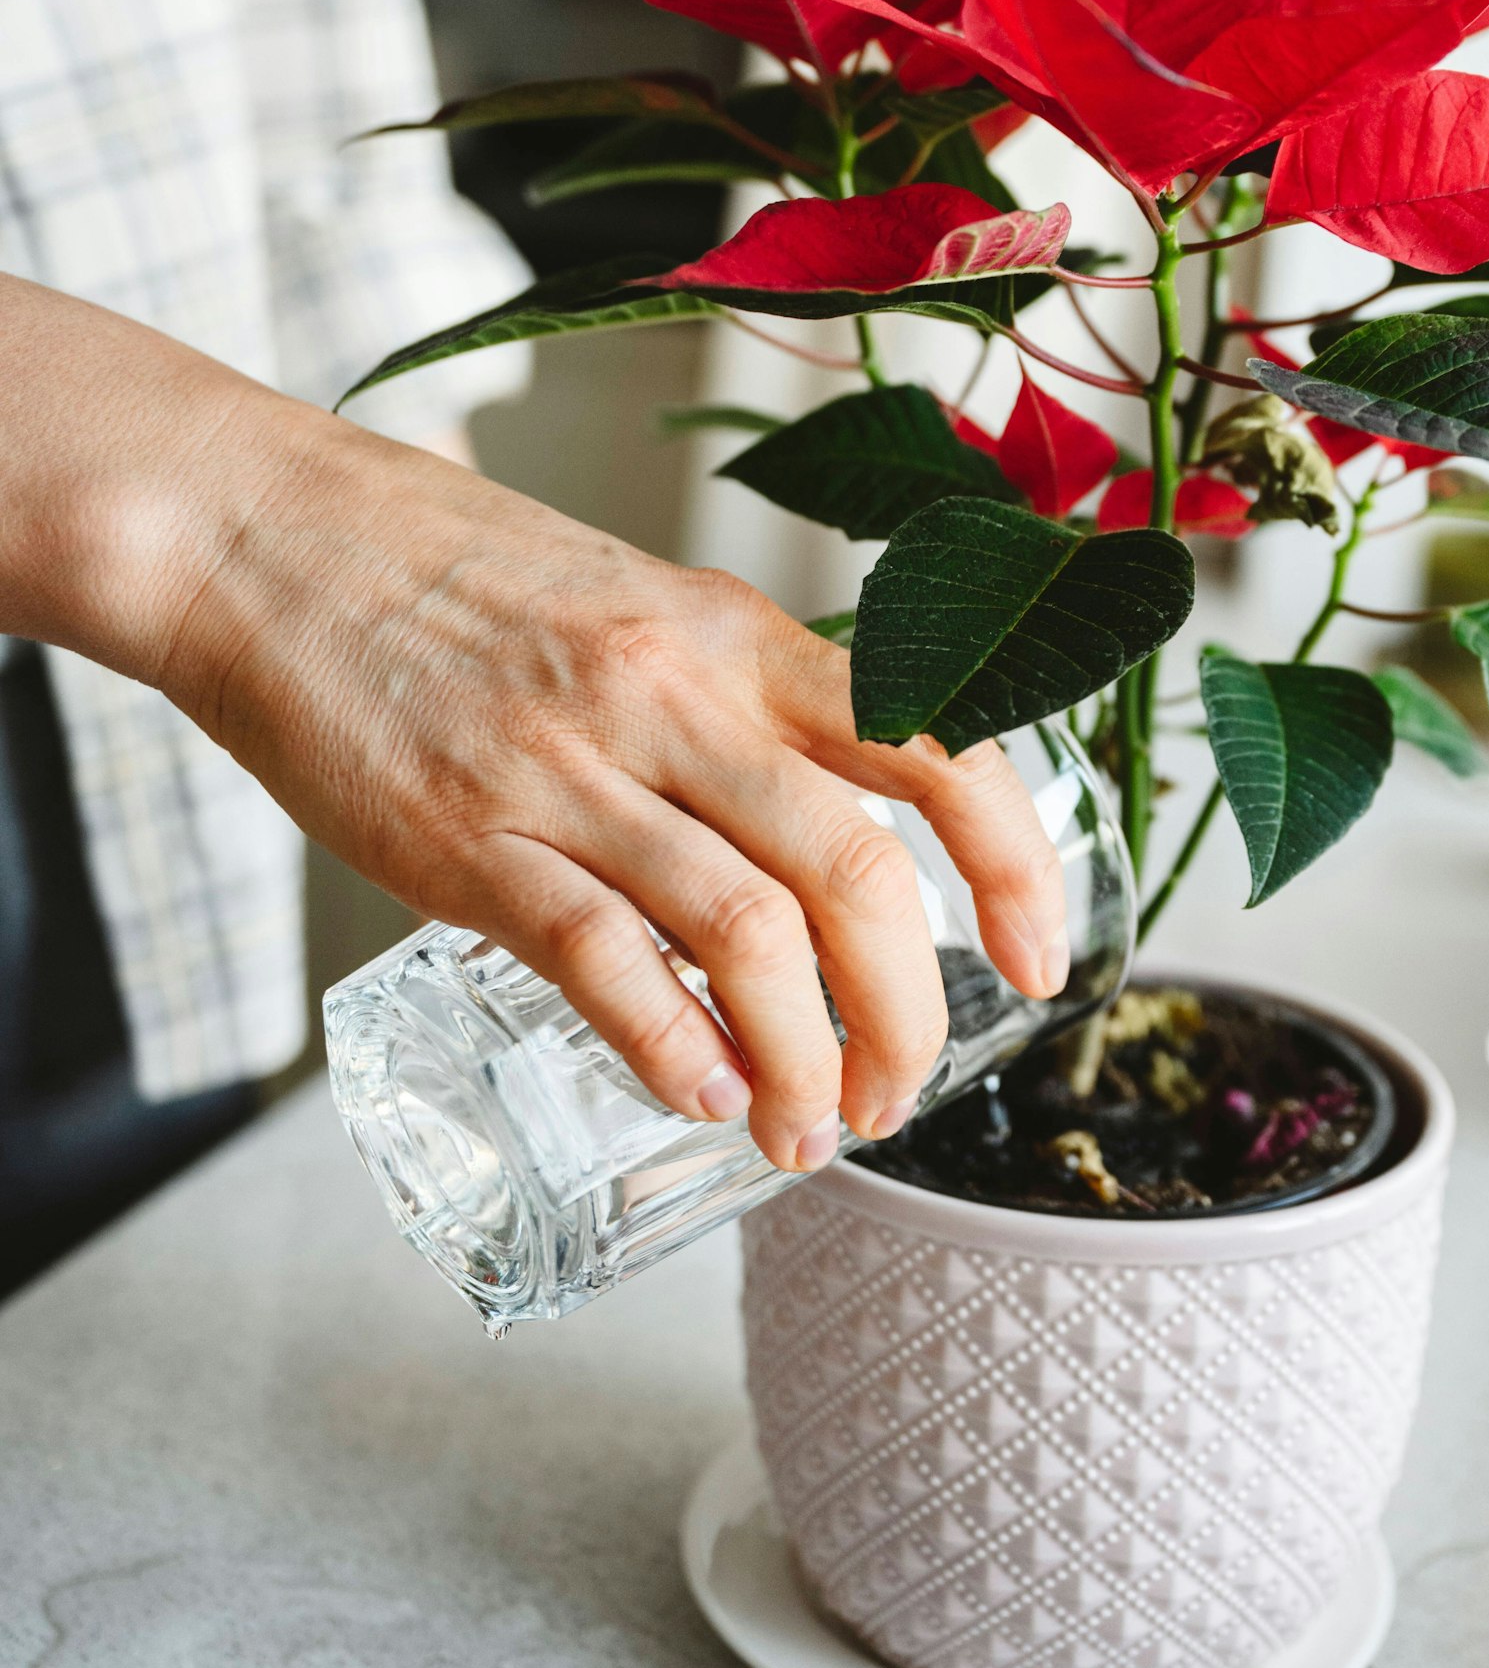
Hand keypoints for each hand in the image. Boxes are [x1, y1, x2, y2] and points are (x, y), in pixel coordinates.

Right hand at [0, 280, 1065, 1171]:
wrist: (271, 537)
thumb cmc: (456, 575)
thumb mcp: (637, 605)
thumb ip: (731, 706)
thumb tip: (809, 842)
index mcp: (734, 634)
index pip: (935, 740)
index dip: (1013, 862)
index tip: (1038, 957)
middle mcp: (677, 696)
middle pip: (856, 870)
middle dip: (911, 1007)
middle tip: (901, 1088)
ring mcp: (571, 766)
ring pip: (748, 933)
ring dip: (803, 1058)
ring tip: (808, 1130)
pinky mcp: (466, 836)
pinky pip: (602, 958)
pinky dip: (672, 1045)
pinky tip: (705, 1095)